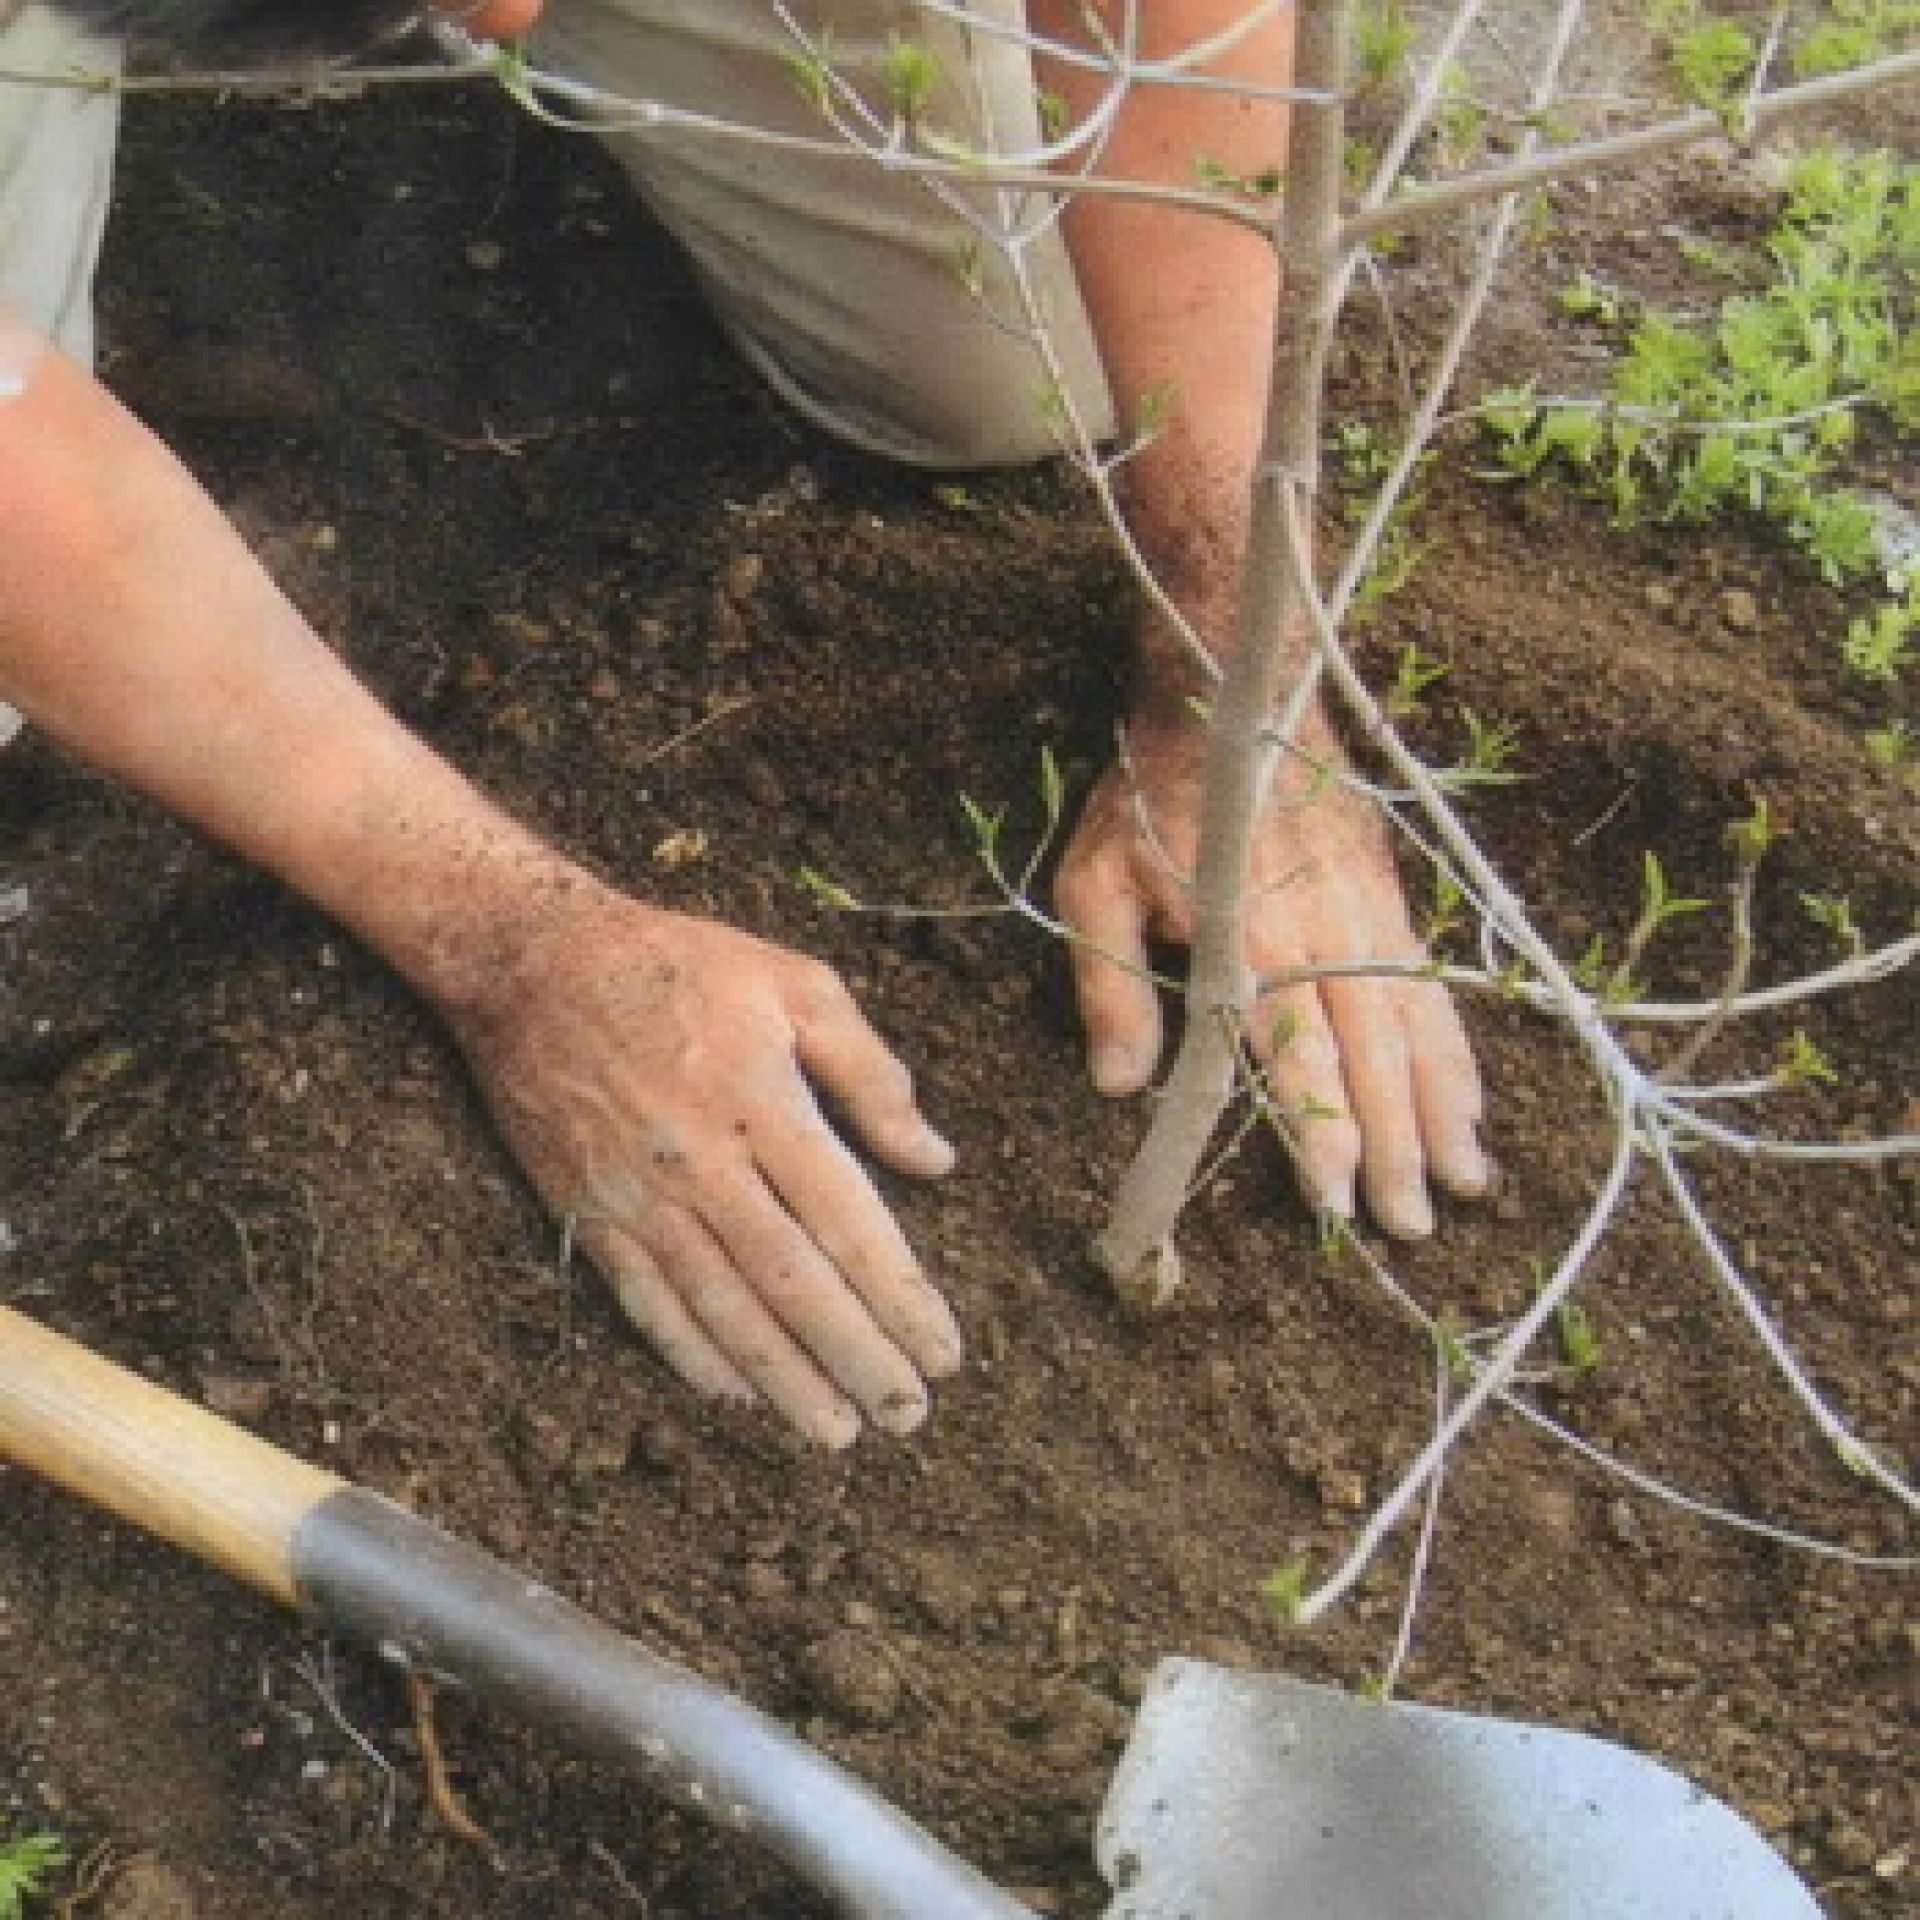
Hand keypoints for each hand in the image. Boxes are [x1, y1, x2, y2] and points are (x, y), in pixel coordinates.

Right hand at [442, 875, 960, 1446]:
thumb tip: (934, 1160)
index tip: (944, 1350)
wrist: (533, 961)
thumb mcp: (796, 983)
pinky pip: (645, 1300)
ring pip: (720, 1308)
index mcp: (762, 1102)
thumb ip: (871, 1074)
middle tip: (909, 1415)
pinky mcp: (587, 1212)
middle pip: (791, 1281)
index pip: (847, 1221)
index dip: (899, 1295)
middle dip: (856, 1356)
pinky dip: (692, 1354)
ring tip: (836, 1431)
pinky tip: (736, 1394)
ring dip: (783, 1378)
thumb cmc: (681, 965)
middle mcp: (701, 1161)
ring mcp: (638, 1195)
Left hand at [1054, 715, 1488, 1236]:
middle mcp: (1328, 929)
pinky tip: (1469, 1104)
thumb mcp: (1096, 882)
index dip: (1319, 1127)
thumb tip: (1120, 1086)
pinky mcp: (1392, 899)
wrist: (1242, 694)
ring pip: (1419, 1026)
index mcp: (1254, 934)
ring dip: (1442, 1109)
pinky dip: (1455, 1052)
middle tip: (1411, 1223)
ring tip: (1466, 1183)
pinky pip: (1433, 989)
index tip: (1336, 1197)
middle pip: (1373, 1053)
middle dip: (1395, 1145)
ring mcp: (1371, 913)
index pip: (1297, 1049)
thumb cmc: (1154, 797)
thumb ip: (1109, 985)